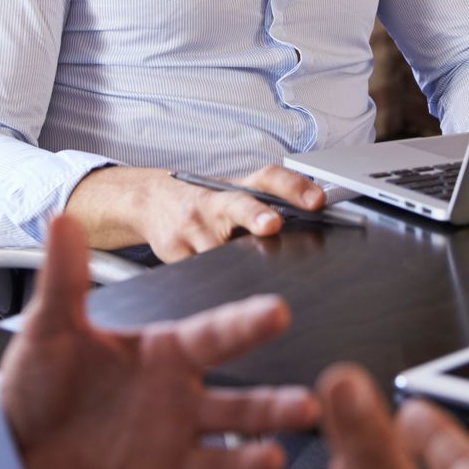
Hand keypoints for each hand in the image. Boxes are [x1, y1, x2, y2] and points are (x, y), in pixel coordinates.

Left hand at [0, 214, 319, 468]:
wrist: (8, 448)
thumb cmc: (40, 383)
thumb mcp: (50, 327)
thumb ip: (65, 277)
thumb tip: (64, 222)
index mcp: (163, 358)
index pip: (215, 337)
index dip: (246, 325)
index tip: (277, 311)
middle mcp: (177, 408)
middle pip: (239, 406)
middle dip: (276, 406)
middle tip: (309, 404)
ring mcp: (164, 456)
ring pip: (219, 461)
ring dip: (245, 462)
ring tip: (270, 460)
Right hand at [139, 164, 328, 261]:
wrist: (152, 200)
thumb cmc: (205, 203)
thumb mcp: (234, 197)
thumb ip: (266, 207)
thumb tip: (311, 226)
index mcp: (237, 189)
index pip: (269, 179)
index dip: (293, 187)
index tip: (316, 200)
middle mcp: (215, 203)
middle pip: (239, 205)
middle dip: (254, 215)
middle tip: (271, 225)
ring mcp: (192, 226)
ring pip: (215, 249)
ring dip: (232, 260)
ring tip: (243, 271)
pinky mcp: (173, 249)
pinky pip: (197, 271)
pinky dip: (211, 279)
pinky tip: (220, 290)